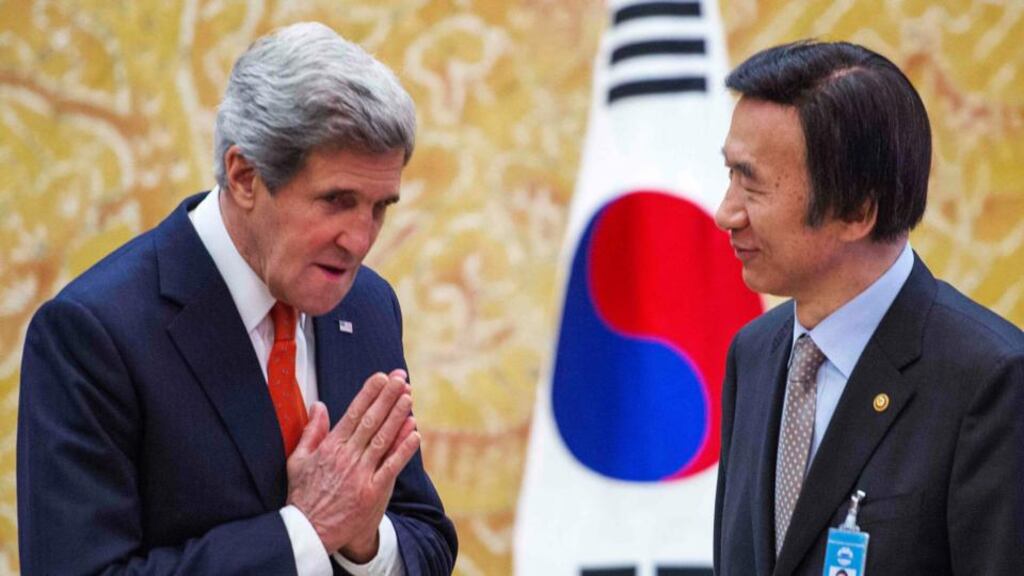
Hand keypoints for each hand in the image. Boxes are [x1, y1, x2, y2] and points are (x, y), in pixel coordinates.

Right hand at [286, 369, 420, 559]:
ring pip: (383, 439)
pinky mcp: (373, 491)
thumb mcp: (298, 461)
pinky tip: (414, 432)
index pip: (353, 414)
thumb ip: (311, 432)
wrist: (309, 533)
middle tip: (400, 379)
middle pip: (371, 421)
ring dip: (397, 417)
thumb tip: (319, 405)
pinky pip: (391, 466)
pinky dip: (403, 449)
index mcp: (329, 448)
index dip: (368, 394)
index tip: (381, 377)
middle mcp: (346, 457)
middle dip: (387, 397)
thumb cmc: (304, 496)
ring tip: (408, 397)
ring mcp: (361, 474)